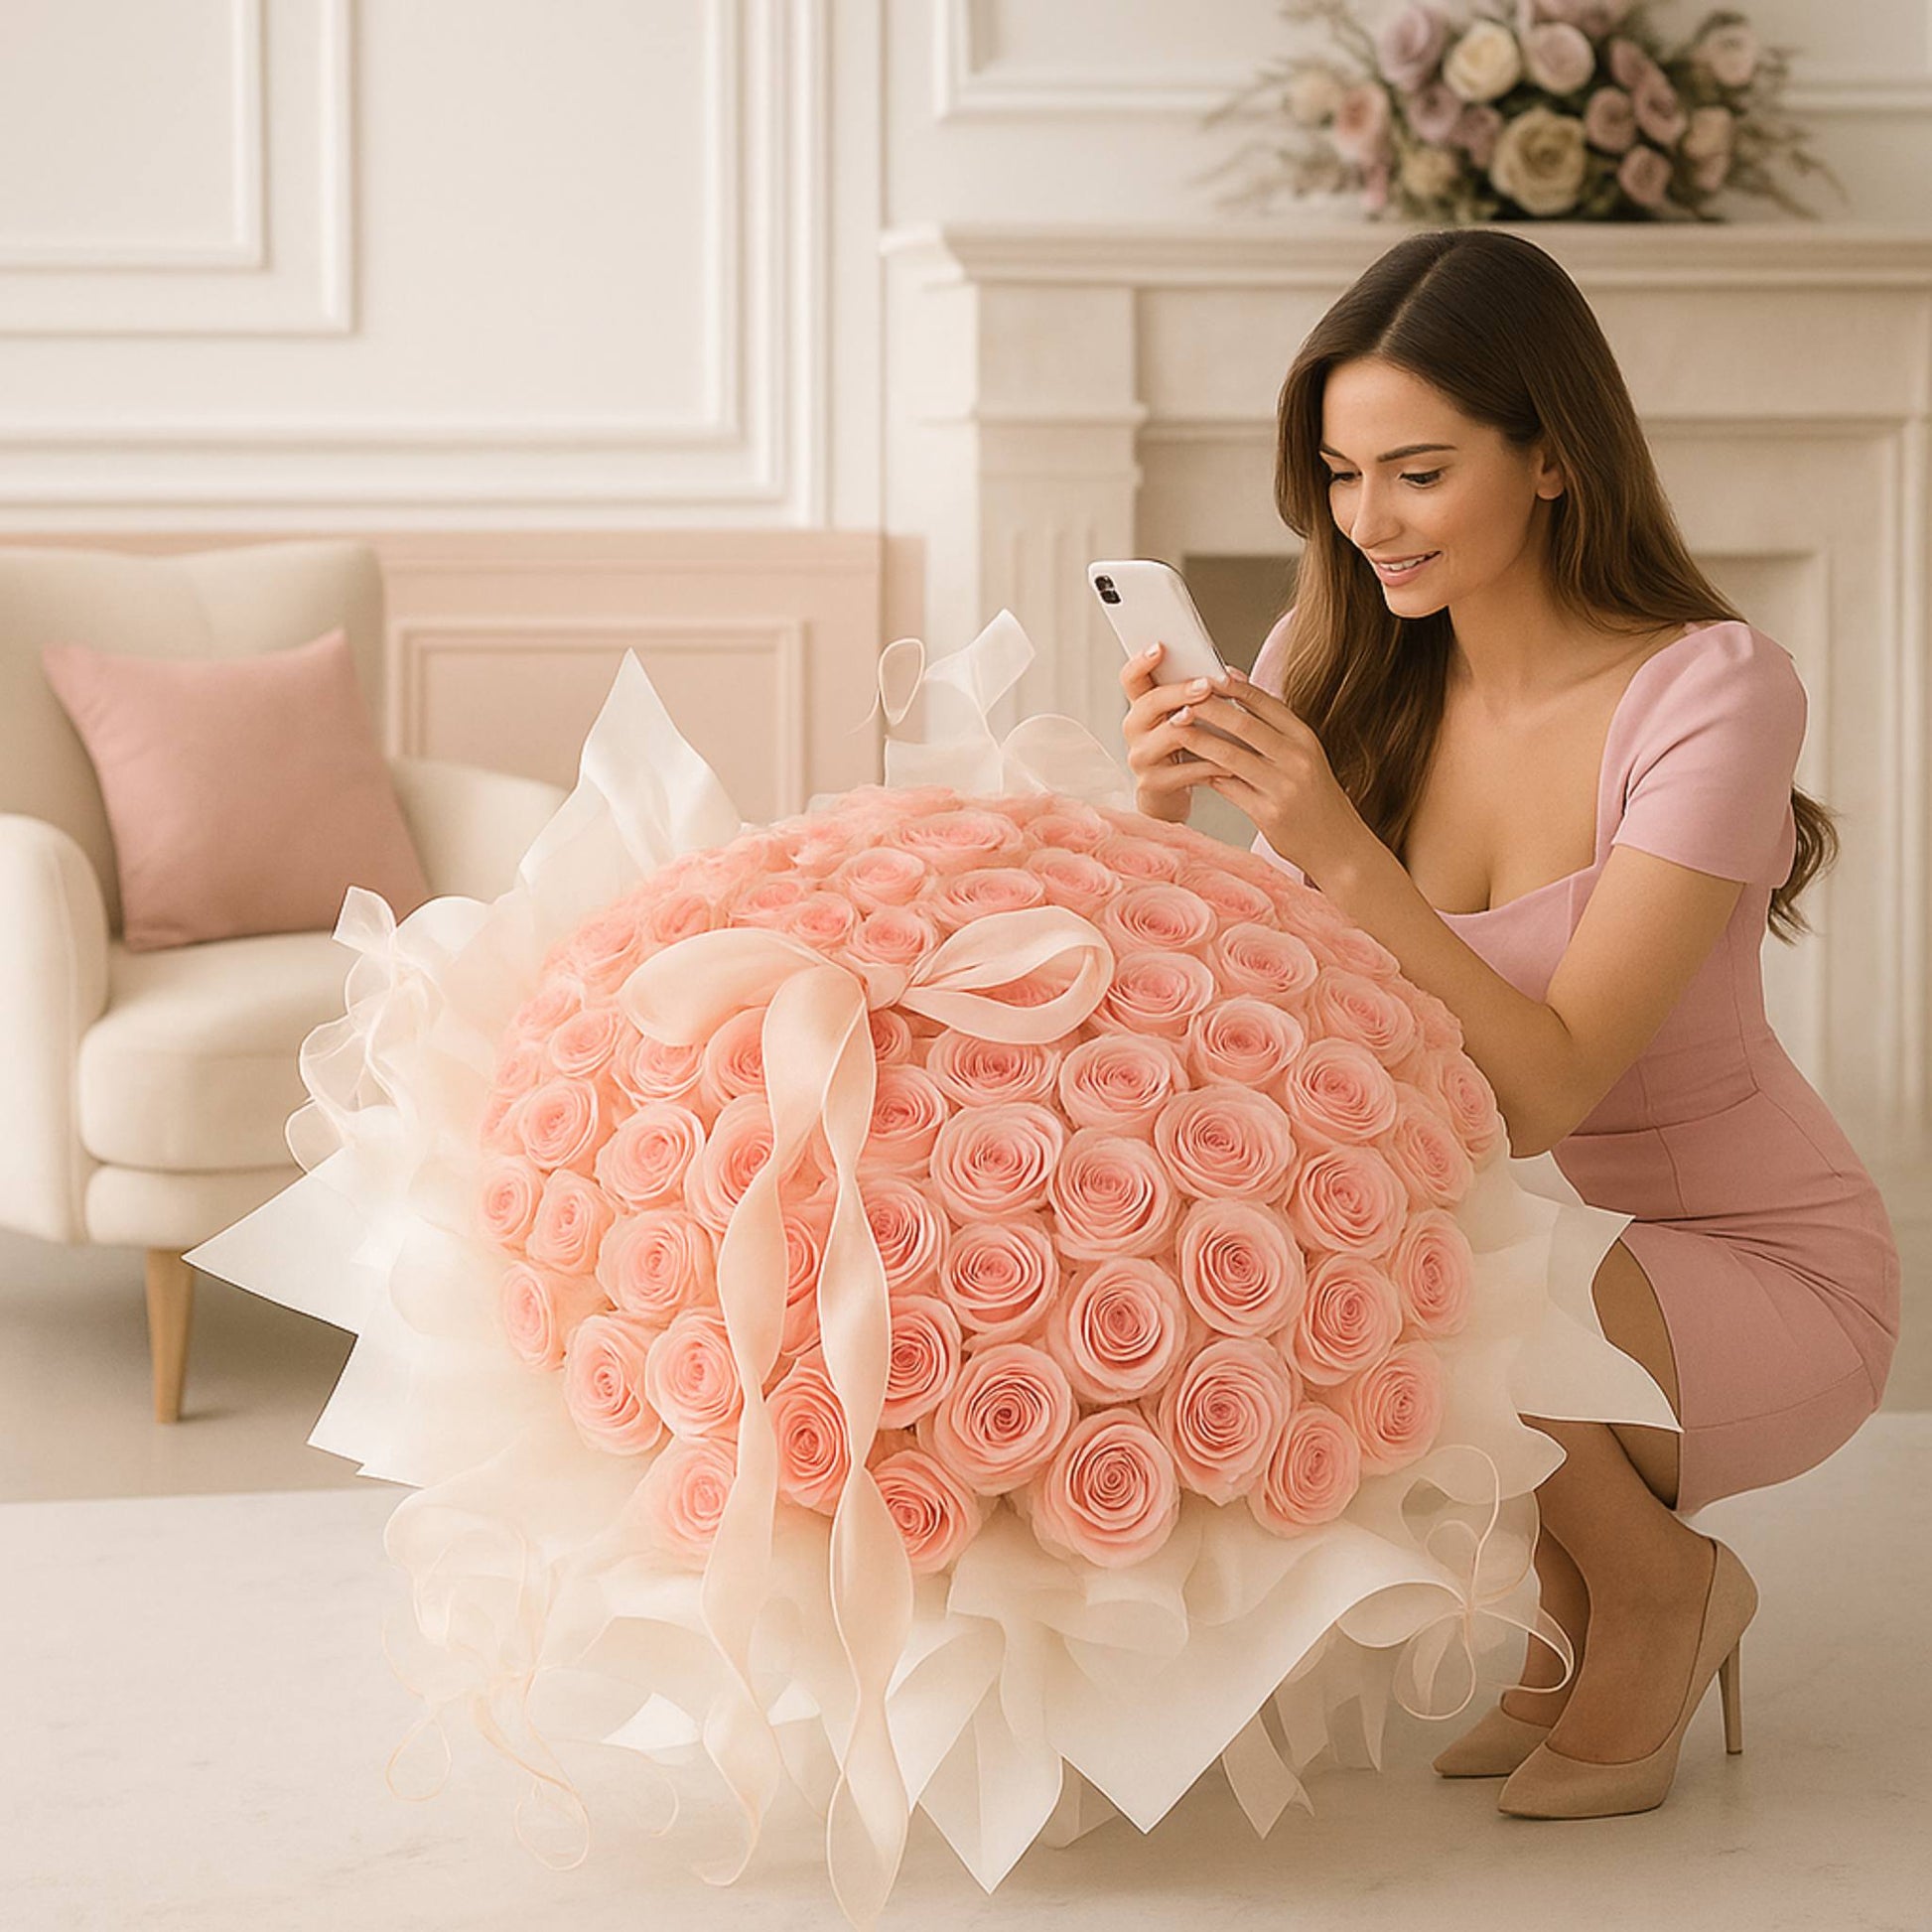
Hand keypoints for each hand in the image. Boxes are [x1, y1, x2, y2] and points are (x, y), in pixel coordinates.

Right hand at [1117, 641, 1236, 824]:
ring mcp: (1141, 756)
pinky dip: (1210, 765)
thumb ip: (1196, 696)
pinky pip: (1183, 771)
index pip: (1131, 678)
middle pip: (1150, 702)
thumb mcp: (1185, 719)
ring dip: (1197, 727)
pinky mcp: (1153, 783)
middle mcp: (1135, 728)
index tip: (1160, 647)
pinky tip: (1230, 763)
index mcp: (1142, 706)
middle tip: (1206, 685)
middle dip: (1180, 691)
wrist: (1172, 797)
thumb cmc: (1184, 751)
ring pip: (1167, 735)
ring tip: (1220, 723)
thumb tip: (1227, 673)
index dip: (1141, 662)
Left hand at [1164, 664, 1369, 877]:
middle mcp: (1297, 759)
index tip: (1209, 673)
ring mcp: (1282, 787)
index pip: (1267, 703)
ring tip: (1175, 726)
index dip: (1236, 686)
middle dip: (1208, 707)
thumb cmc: (1315, 799)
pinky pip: (1228, 788)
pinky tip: (1187, 765)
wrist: (1338, 846)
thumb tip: (1236, 698)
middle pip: (1244, 724)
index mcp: (1305, 739)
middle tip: (1180, 695)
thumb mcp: (1306, 758)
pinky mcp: (1268, 813)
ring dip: (1198, 738)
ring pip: (1231, 755)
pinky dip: (1204, 774)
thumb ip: (1275, 733)